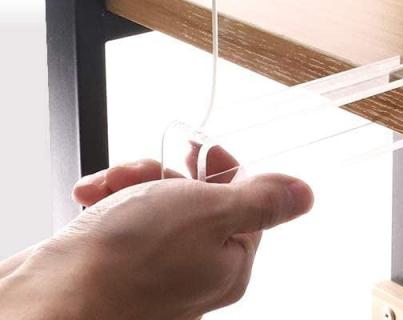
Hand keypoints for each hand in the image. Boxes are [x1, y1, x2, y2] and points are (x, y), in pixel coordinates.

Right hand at [0, 157, 312, 319]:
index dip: (224, 168)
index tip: (202, 149)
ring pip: (157, 200)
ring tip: (112, 185)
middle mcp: (196, 268)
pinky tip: (92, 196)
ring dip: (134, 180)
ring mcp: (155, 269)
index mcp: (229, 259)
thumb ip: (260, 200)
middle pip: (198, 197)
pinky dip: (110, 197)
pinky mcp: (118, 265)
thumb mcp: (208, 212)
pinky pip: (125, 216)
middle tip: (150, 169)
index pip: (245, 199)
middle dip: (169, 172)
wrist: (50, 300)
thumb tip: (304, 194)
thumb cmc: (127, 260)